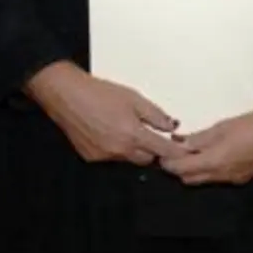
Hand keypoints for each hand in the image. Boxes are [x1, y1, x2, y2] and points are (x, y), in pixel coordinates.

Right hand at [28, 62, 187, 165]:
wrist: (66, 95)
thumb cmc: (99, 92)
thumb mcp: (134, 98)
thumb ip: (156, 115)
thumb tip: (172, 126)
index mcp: (133, 135)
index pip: (163, 150)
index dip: (176, 152)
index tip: (186, 152)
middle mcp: (119, 150)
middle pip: (147, 159)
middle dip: (153, 150)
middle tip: (152, 134)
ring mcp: (104, 156)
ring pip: (128, 159)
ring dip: (133, 149)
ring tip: (124, 127)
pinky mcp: (91, 158)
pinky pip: (111, 157)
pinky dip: (115, 148)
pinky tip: (108, 131)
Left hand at [161, 108, 252, 184]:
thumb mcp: (223, 126)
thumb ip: (200, 138)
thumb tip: (180, 143)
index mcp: (215, 162)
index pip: (182, 169)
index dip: (169, 163)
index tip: (162, 152)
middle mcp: (223, 175)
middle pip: (190, 179)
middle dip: (179, 168)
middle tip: (174, 151)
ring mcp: (234, 178)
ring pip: (204, 179)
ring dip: (194, 169)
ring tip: (192, 151)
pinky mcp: (243, 176)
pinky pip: (218, 177)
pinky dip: (209, 168)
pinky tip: (211, 154)